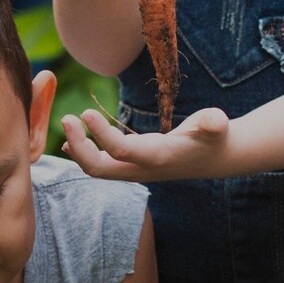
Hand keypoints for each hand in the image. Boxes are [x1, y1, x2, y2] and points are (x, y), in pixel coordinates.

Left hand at [62, 107, 232, 182]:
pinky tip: (71, 140)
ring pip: (97, 169)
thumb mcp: (217, 126)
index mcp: (157, 158)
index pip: (120, 152)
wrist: (216, 158)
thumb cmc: (214, 136)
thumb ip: (214, 123)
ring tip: (68, 122)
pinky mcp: (131, 166)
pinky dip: (84, 153)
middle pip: (99, 169)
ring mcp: (134, 170)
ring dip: (78, 149)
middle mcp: (141, 169)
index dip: (101, 135)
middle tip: (66, 118)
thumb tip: (216, 122)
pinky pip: (102, 165)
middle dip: (79, 147)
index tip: (86, 112)